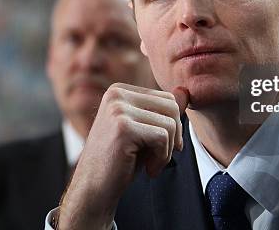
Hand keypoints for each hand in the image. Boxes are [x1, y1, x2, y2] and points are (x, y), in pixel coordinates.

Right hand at [57, 83, 188, 229]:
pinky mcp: (123, 128)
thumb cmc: (120, 161)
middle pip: (171, 106)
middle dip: (174, 136)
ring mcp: (118, 109)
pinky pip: (163, 138)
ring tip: (152, 164)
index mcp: (119, 91)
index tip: (159, 147)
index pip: (166, 98)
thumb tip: (185, 92)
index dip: (172, 126)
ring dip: (167, 150)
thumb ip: (163, 112)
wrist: (93, 189)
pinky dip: (162, 158)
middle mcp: (117, 94)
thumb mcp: (145, 131)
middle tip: (160, 157)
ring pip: (170, 123)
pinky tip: (148, 170)